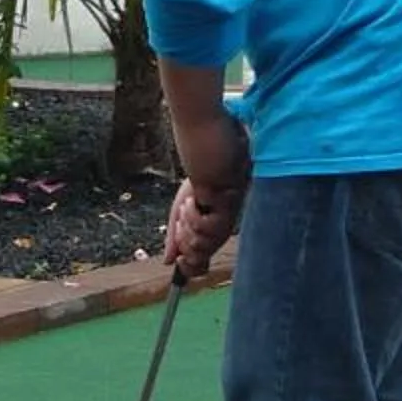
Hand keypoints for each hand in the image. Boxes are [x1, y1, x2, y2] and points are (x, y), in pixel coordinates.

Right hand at [164, 112, 250, 276]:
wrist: (211, 134)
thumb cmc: (200, 164)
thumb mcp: (182, 203)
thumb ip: (176, 234)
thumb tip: (169, 263)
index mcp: (217, 220)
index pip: (208, 255)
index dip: (194, 266)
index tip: (180, 263)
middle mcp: (226, 220)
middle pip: (207, 254)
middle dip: (187, 244)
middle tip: (182, 219)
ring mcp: (232, 212)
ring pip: (209, 243)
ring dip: (190, 229)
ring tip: (188, 205)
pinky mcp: (232, 203)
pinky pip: (211, 226)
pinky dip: (196, 217)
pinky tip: (194, 199)